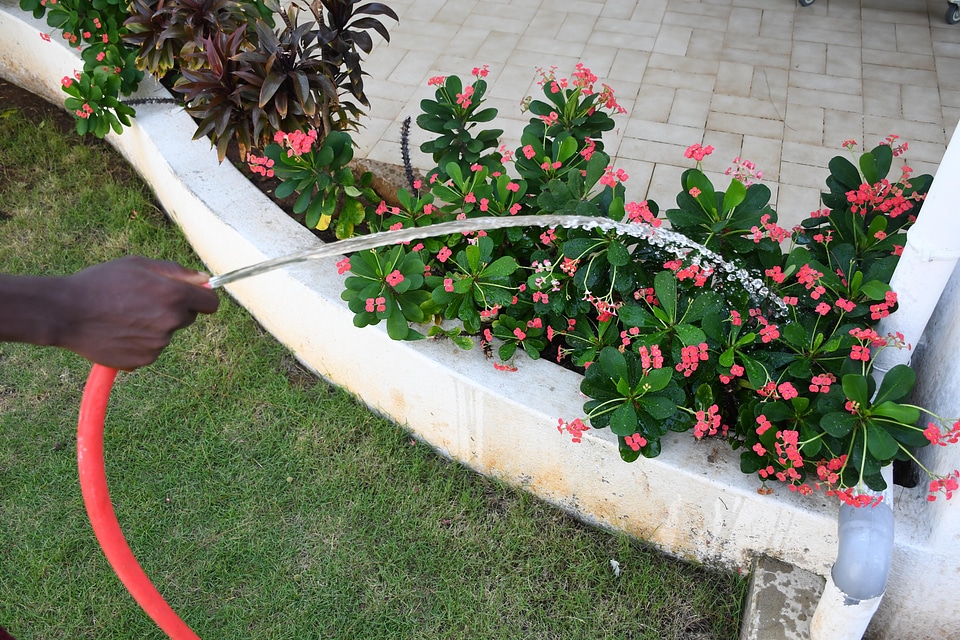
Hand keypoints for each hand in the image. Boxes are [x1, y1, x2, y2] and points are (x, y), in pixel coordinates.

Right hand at [54, 256, 219, 368]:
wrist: (65, 312)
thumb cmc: (101, 283)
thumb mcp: (139, 264)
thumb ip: (177, 272)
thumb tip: (204, 280)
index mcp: (174, 296)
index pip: (211, 304)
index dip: (202, 298)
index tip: (194, 297)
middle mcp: (170, 322)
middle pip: (188, 318)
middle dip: (174, 309)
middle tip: (143, 301)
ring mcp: (157, 344)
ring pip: (167, 334)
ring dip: (154, 326)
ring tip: (124, 315)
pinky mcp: (143, 361)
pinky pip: (151, 350)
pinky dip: (140, 343)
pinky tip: (119, 331)